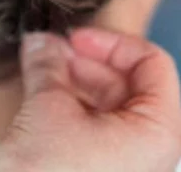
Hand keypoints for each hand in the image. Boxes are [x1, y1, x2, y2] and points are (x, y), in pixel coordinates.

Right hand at [0, 28, 180, 171]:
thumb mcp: (45, 109)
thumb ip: (48, 64)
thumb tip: (41, 40)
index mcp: (158, 134)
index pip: (152, 64)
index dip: (110, 43)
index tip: (74, 38)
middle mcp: (152, 154)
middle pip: (129, 85)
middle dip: (85, 62)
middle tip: (49, 51)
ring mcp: (130, 168)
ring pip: (110, 108)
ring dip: (75, 83)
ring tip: (40, 72)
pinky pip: (98, 132)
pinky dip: (72, 109)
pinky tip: (43, 100)